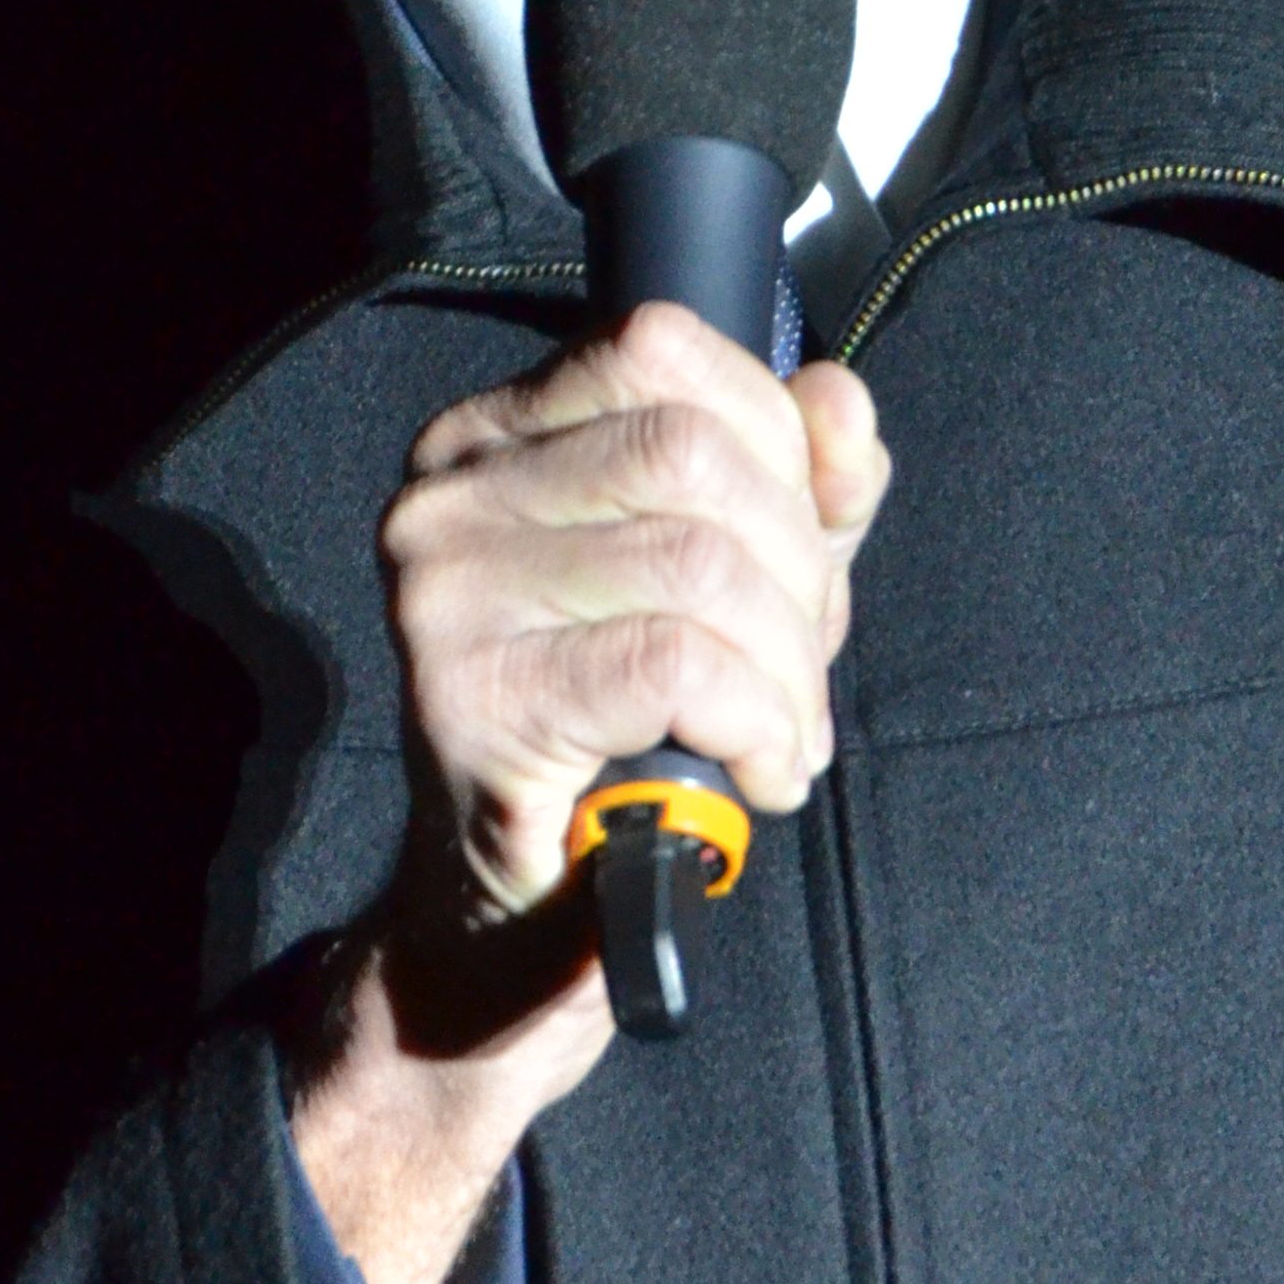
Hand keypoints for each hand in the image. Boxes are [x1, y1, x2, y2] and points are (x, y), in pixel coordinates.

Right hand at [284, 308, 887, 1283]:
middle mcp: (443, 496)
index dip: (776, 446)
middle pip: (692, 454)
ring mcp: (442, 595)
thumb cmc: (617, 748)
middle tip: (803, 677)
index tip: (803, 556)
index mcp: (490, 439)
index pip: (661, 349)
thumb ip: (802, 487)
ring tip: (783, 736)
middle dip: (797, 572)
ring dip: (787, 667)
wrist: (509, 935)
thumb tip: (840, 403)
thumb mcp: (737, 587)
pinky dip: (755, 719)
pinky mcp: (471, 700)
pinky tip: (760, 772)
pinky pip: (673, 661)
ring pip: (696, 559)